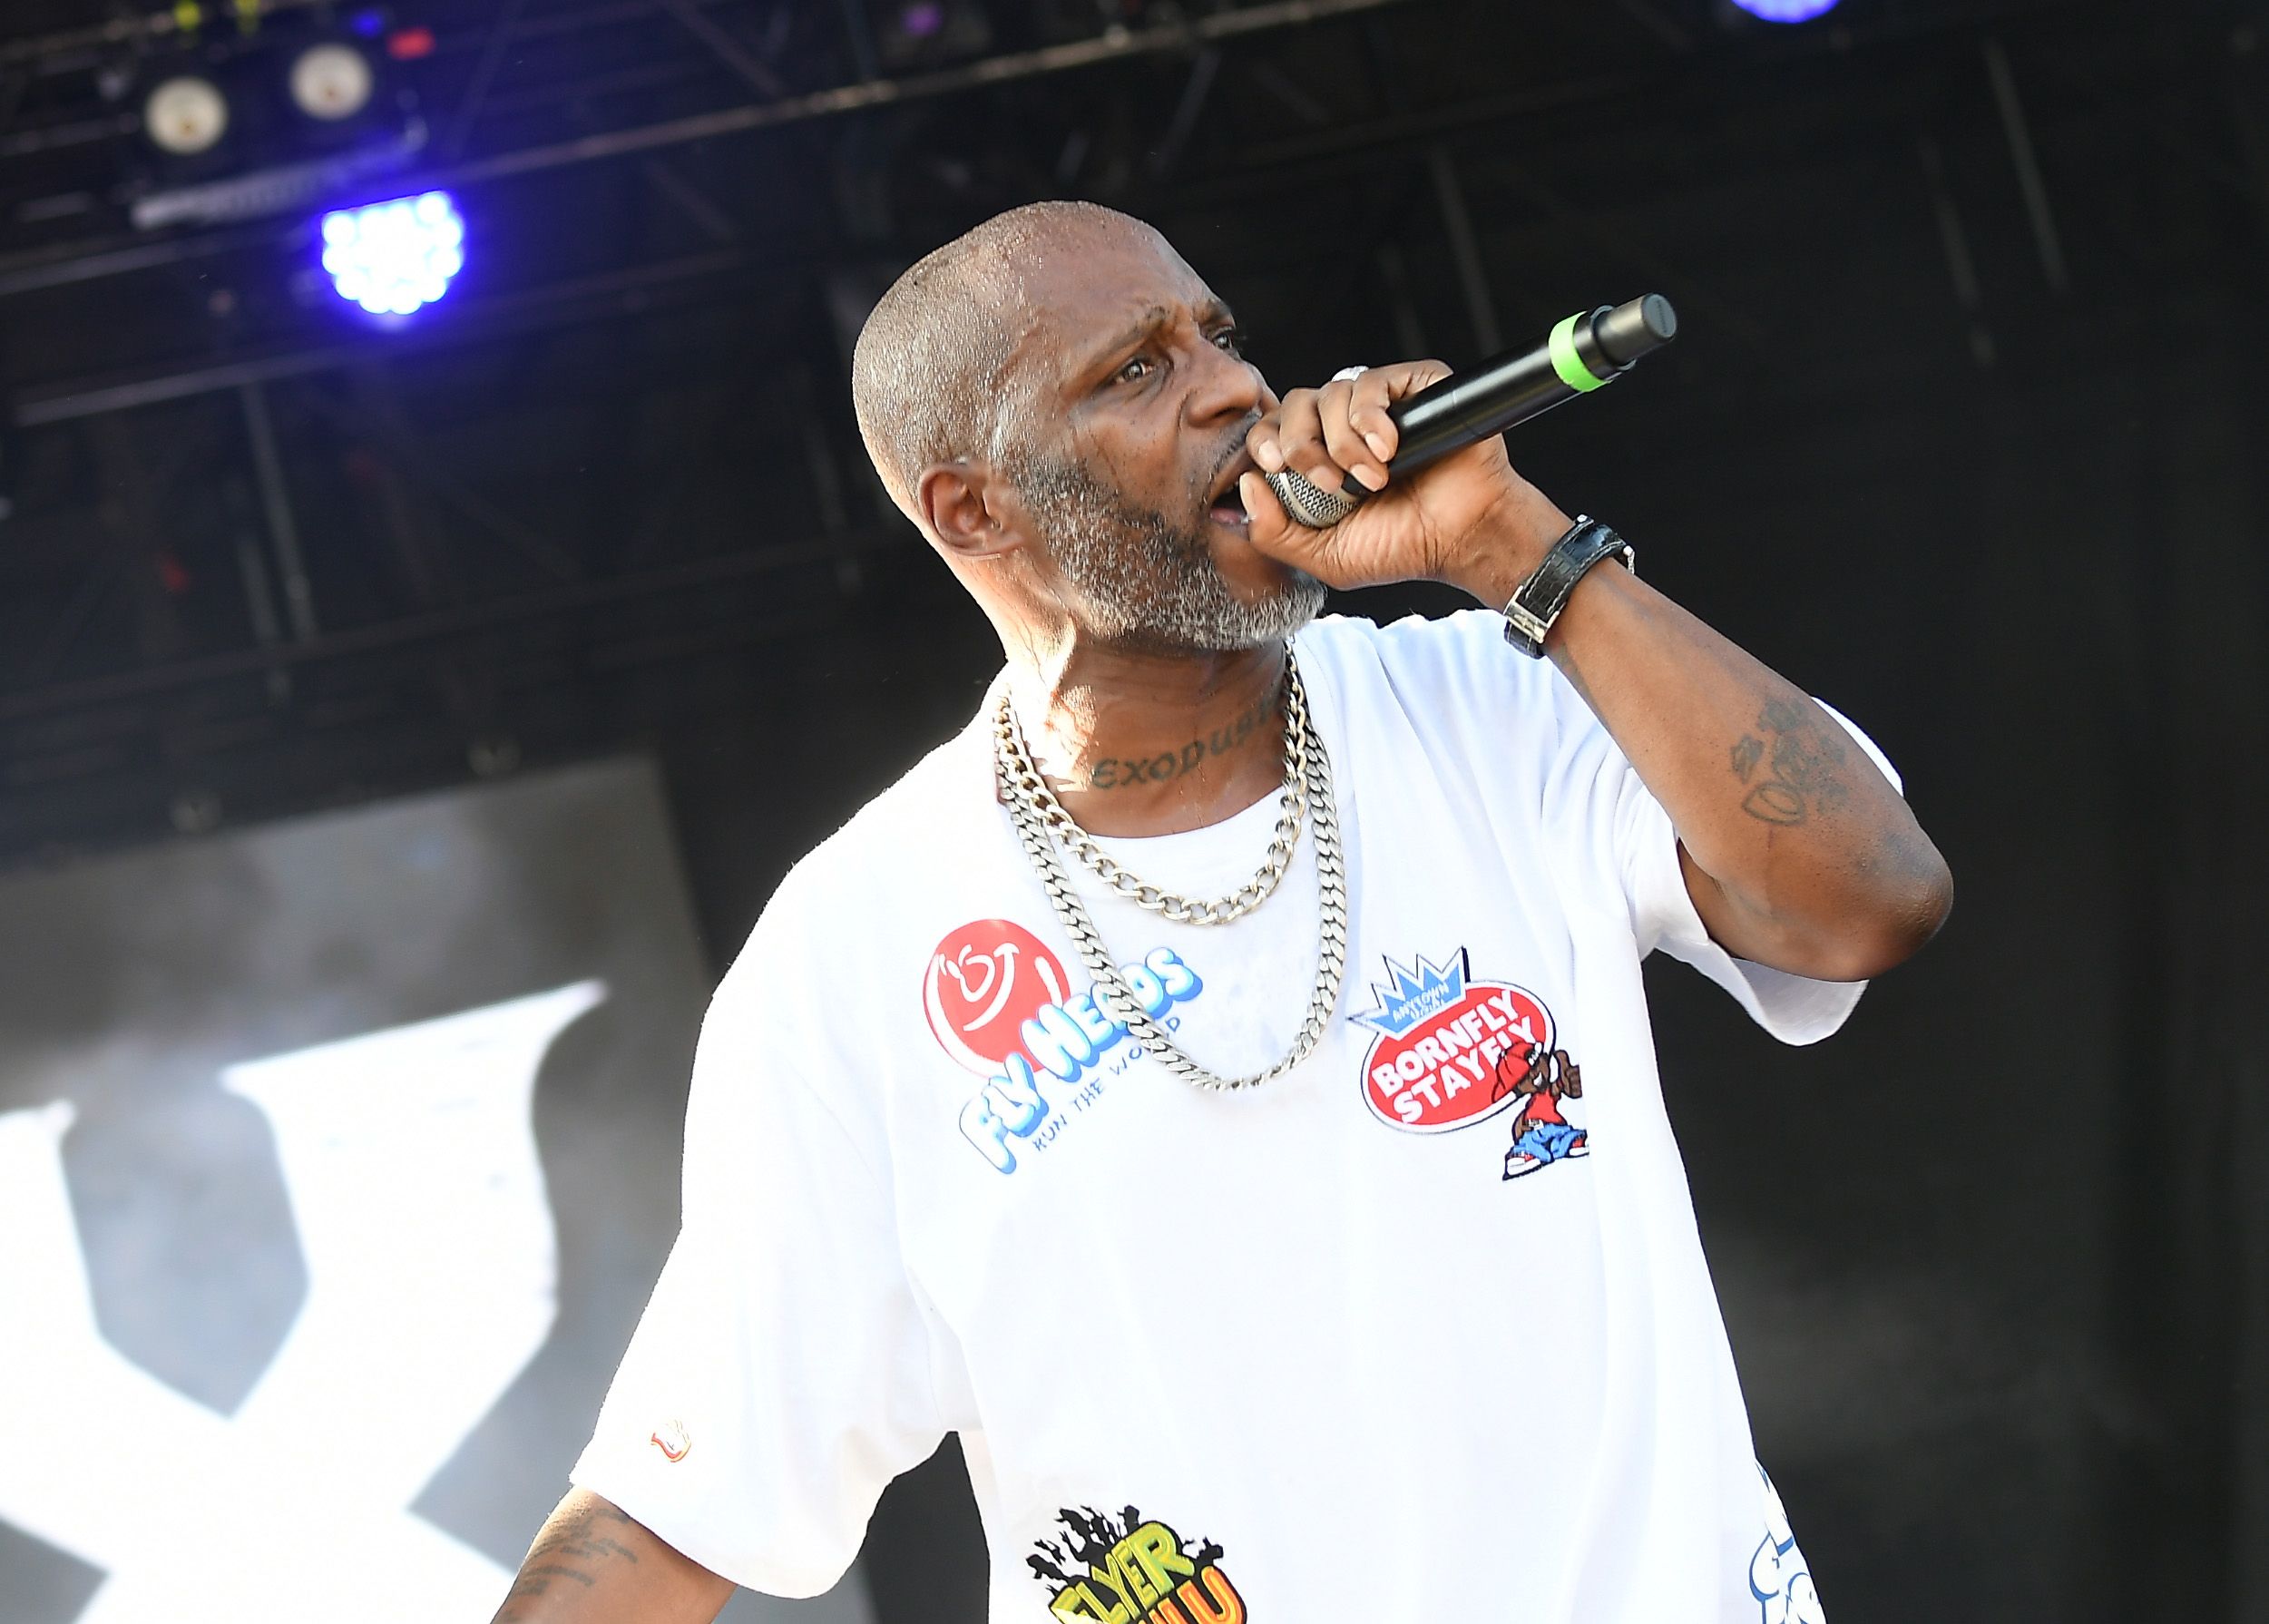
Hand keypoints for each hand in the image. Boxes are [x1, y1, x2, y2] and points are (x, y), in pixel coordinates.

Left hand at [1236, 359, 1572, 599]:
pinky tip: (1387, 448)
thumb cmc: (1400, 547)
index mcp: (1319, 458)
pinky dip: (1371, 416)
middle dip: (1302, 444)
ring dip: (1344, 441)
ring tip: (1373, 479)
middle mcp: (1345, 426)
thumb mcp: (1323, 556)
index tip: (1274, 467)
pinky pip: (1374, 381)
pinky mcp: (1416, 388)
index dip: (1265, 440)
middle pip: (1296, 402)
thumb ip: (1273, 532)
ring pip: (1332, 392)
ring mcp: (1382, 405)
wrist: (1462, 539)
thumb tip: (1245, 488)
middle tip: (1331, 483)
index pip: (1273, 428)